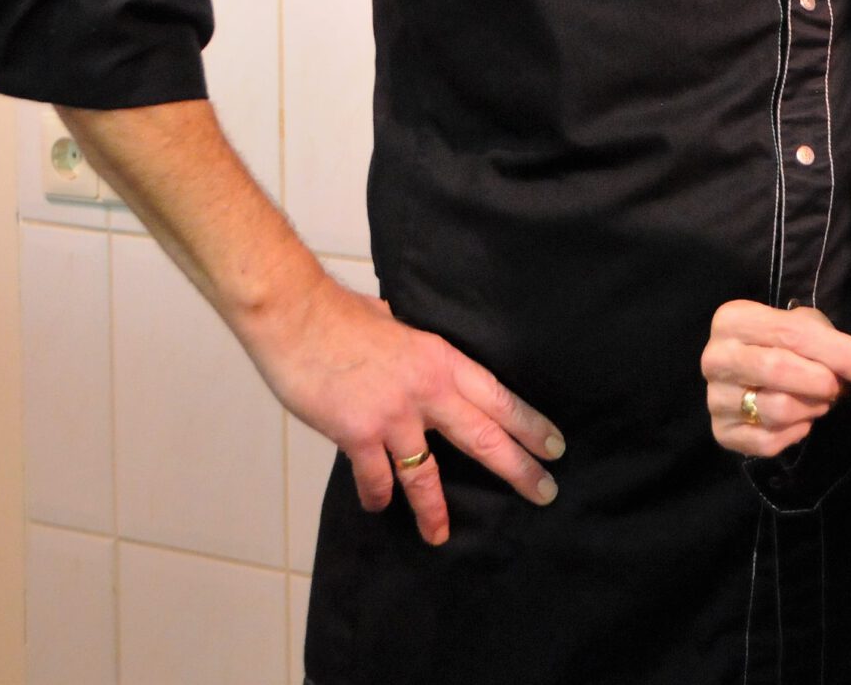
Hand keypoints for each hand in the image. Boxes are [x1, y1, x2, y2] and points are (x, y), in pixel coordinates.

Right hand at [242, 276, 564, 545]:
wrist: (295, 317)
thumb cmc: (339, 316)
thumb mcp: (397, 325)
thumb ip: (414, 350)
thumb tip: (416, 353)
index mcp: (442, 359)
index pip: (500, 397)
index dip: (530, 424)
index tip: (554, 447)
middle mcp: (427, 389)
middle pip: (484, 436)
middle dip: (518, 468)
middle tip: (545, 492)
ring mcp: (394, 415)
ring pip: (427, 473)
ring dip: (435, 509)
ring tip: (441, 535)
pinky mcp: (358, 434)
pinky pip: (376, 477)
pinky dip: (377, 494)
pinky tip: (378, 505)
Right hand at [700, 300, 850, 457]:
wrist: (757, 370)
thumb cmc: (784, 344)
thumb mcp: (809, 329)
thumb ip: (837, 347)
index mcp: (732, 320)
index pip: (791, 335)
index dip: (836, 352)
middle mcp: (716, 358)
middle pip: (778, 370)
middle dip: (820, 381)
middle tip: (834, 385)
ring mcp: (715, 398)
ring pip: (777, 409)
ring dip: (810, 408)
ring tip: (815, 400)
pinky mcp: (722, 432)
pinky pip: (769, 441)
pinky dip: (795, 432)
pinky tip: (796, 419)